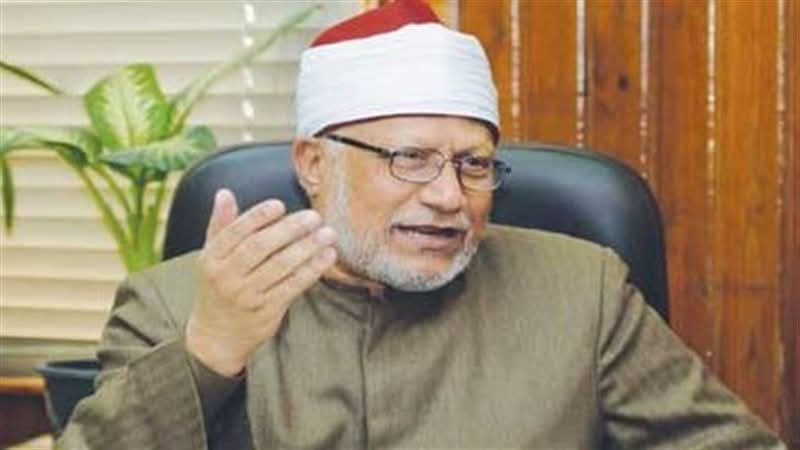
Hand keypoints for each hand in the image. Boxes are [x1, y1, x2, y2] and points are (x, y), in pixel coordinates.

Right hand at [185, 189, 336, 376]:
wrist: (216, 336)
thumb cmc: (218, 287)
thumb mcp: (212, 257)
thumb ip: (221, 225)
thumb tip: (224, 193)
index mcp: (212, 258)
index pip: (235, 232)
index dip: (258, 217)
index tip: (280, 205)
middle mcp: (227, 276)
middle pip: (260, 247)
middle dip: (290, 230)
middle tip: (314, 217)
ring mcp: (247, 295)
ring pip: (280, 267)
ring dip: (307, 248)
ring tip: (328, 234)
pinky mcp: (267, 311)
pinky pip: (293, 286)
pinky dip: (311, 270)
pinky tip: (327, 257)